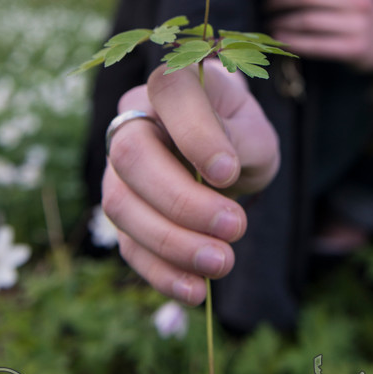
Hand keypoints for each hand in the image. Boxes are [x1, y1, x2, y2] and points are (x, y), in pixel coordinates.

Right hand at [102, 60, 279, 305]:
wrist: (226, 156)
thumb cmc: (239, 134)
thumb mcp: (255, 131)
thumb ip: (240, 140)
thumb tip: (217, 172)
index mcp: (172, 85)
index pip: (170, 97)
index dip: (195, 135)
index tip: (229, 172)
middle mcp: (133, 119)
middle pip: (132, 156)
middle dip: (182, 201)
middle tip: (236, 227)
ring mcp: (117, 167)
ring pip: (122, 204)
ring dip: (172, 242)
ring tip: (222, 263)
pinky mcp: (122, 211)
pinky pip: (127, 244)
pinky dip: (160, 271)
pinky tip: (196, 288)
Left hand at [265, 0, 372, 69]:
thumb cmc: (358, 11)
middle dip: (279, 0)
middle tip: (268, 6)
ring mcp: (359, 25)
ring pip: (306, 21)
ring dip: (281, 23)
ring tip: (270, 24)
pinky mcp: (355, 48)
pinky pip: (315, 45)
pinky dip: (292, 42)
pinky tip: (280, 40)